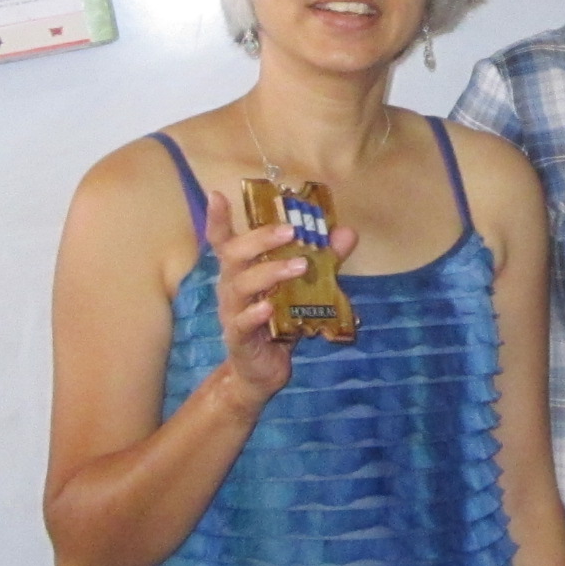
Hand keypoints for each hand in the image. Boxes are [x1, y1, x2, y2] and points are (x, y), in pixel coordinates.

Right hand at [208, 208, 360, 413]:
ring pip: (241, 285)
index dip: (217, 219)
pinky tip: (269, 308)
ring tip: (300, 266)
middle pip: (234, 254)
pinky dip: (255, 313)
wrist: (260, 371)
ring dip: (270, 272)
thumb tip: (347, 233)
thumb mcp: (304, 288)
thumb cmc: (278, 322)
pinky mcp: (238, 338)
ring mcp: (232, 312)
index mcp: (242, 270)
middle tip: (291, 230)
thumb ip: (324, 260)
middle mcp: (231, 286)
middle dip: (260, 238)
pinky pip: (241, 322)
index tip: (217, 194)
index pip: (224, 240)